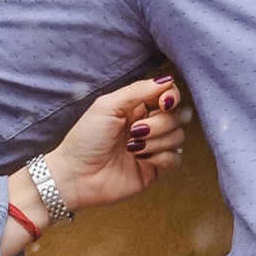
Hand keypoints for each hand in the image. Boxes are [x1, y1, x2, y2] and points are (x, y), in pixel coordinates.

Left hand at [26, 75, 187, 222]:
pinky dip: (162, 157)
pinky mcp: (156, 169)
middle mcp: (147, 125)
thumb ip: (138, 90)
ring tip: (132, 148)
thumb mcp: (107, 106)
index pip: (168, 95)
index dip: (171, 97)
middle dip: (159, 124)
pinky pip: (176, 158)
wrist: (77, 176)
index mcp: (136, 107)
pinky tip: (142, 160)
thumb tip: (167, 80)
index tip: (163, 103)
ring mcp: (153, 147)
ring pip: (178, 136)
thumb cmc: (85, 139)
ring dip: (157, 141)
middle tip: (134, 132)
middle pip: (176, 116)